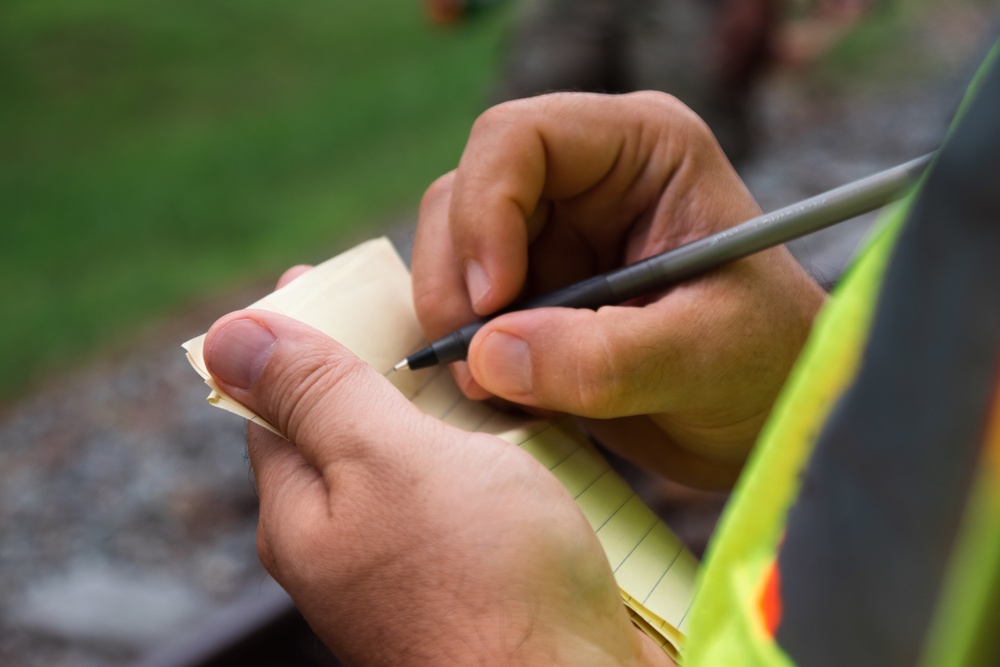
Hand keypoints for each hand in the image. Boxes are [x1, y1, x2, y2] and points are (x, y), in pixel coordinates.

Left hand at [203, 300, 672, 664]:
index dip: (295, 332)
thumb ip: (317, 395)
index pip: (273, 399)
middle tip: (421, 305)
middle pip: (343, 426)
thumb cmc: (484, 581)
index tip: (329, 273)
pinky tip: (519, 422)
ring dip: (439, 404)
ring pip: (410, 456)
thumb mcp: (391, 460)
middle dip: (376, 362)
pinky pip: (461, 491)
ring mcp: (408, 565)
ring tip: (481, 353)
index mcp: (301, 513)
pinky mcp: (469, 576)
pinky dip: (481, 448)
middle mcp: (344, 544)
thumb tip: (229, 335)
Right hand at [412, 92, 825, 488]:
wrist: (765, 419)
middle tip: (479, 371)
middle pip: (464, 197)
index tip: (494, 300)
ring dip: (458, 329)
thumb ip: (603, 357)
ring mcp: (552, 238)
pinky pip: (463, 312)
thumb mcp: (704, 357)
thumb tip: (486, 354)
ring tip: (501, 395)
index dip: (486, 209)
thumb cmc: (767, 365)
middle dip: (458, 286)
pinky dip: (467, 358)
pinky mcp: (531, 294)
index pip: (519, 138)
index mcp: (642, 150)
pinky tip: (509, 399)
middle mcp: (585, 181)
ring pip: (451, 257)